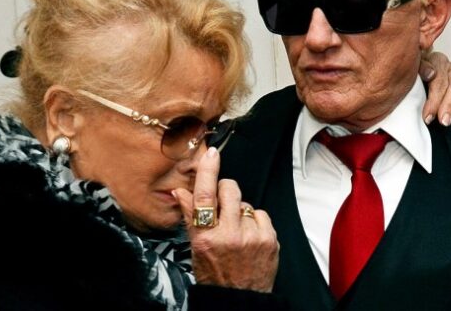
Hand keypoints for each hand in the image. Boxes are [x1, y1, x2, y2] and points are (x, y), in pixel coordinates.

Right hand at [172, 148, 278, 291]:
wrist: (239, 299)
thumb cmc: (215, 275)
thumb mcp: (195, 248)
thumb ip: (190, 217)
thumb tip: (181, 191)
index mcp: (205, 237)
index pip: (204, 196)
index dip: (207, 171)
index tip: (211, 154)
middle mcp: (228, 235)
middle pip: (230, 189)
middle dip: (226, 190)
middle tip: (223, 205)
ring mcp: (251, 237)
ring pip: (245, 203)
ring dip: (239, 212)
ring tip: (236, 231)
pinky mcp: (269, 240)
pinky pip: (260, 214)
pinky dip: (255, 222)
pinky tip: (250, 236)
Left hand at [419, 51, 450, 125]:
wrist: (416, 76)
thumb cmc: (414, 76)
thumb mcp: (412, 70)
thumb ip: (419, 69)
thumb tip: (430, 74)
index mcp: (436, 62)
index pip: (438, 80)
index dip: (433, 100)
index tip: (428, 116)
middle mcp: (450, 68)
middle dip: (449, 105)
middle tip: (444, 121)